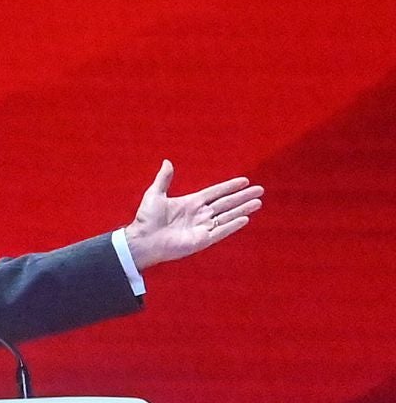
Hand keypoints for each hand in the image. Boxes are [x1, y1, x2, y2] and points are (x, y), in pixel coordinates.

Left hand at [123, 160, 263, 270]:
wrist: (142, 240)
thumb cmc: (146, 219)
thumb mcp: (155, 194)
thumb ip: (164, 179)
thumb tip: (167, 162)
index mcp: (190, 203)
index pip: (215, 192)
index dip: (229, 187)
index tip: (244, 181)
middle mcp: (199, 214)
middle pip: (226, 203)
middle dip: (242, 197)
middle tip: (260, 190)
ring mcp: (201, 227)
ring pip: (227, 216)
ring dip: (242, 209)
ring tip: (258, 202)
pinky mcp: (201, 240)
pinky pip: (220, 231)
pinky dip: (232, 225)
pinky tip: (245, 219)